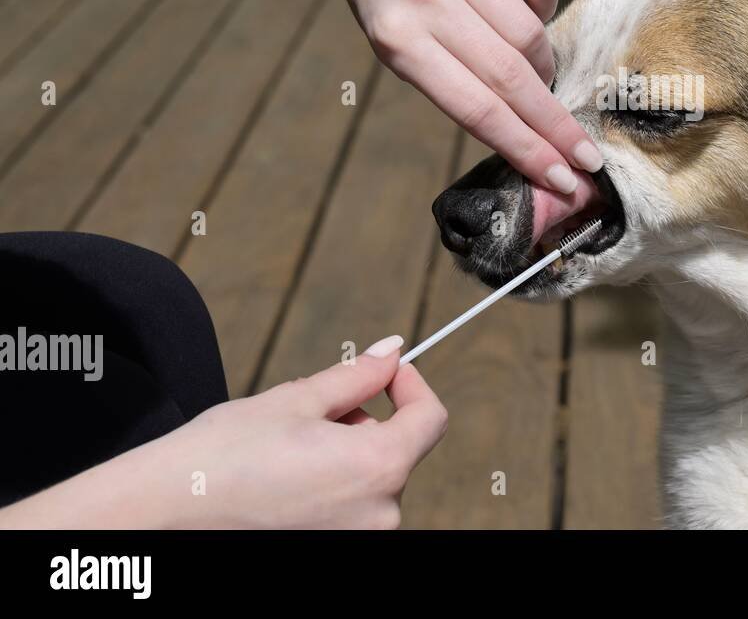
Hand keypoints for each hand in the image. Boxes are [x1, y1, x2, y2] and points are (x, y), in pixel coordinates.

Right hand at [0, 335, 447, 528]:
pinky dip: (330, 484)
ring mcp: (357, 539)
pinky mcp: (332, 550)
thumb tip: (392, 352)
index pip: (431, 419)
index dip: (411, 385)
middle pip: (397, 448)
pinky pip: (349, 506)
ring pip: (370, 477)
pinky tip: (284, 479)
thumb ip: (356, 376)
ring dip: (344, 452)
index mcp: (379, 467)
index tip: (388, 371)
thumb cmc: (220, 458)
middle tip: (309, 412)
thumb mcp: (296, 399)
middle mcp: (379, 514)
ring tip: (285, 448)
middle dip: (364, 420)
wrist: (161, 516)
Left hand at [335, 0, 601, 193]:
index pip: (476, 108)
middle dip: (554, 124)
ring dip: (545, 66)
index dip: (525, 146)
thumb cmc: (396, 10)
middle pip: (509, 76)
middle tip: (587, 158)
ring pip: (531, 32)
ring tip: (539, 75)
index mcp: (397, 41)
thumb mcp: (404, 56)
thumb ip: (460, 88)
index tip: (561, 177)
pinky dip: (545, 9)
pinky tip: (528, 15)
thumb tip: (535, 137)